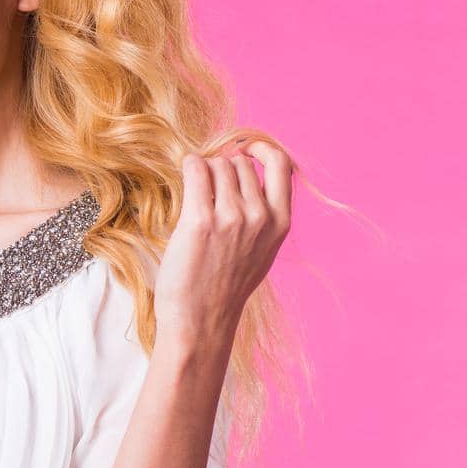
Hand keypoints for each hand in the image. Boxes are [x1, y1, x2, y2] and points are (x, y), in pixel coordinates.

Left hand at [154, 140, 292, 343]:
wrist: (201, 320)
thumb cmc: (224, 285)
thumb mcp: (261, 250)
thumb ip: (263, 215)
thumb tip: (244, 172)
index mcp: (280, 223)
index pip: (281, 164)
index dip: (259, 148)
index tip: (242, 149)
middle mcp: (260, 217)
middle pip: (238, 164)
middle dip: (221, 169)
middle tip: (205, 191)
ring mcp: (232, 218)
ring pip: (217, 165)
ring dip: (203, 172)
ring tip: (195, 197)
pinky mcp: (201, 220)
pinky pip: (196, 170)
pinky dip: (189, 166)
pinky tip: (185, 175)